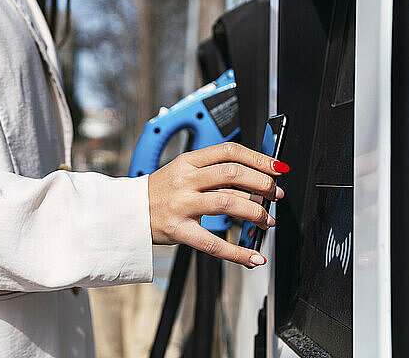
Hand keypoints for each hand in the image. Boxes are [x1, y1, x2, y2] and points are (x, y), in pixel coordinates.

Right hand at [148, 142, 288, 267]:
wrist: (131, 212)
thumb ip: (213, 173)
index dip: (258, 158)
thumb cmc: (161, 192)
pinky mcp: (179, 231)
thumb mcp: (184, 172)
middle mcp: (185, 180)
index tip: (277, 168)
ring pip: (228, 203)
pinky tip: (253, 257)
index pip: (229, 151)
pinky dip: (238, 252)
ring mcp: (182, 205)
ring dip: (256, 212)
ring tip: (267, 220)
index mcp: (188, 162)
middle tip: (275, 194)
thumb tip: (254, 182)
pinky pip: (213, 243)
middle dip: (262, 184)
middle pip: (232, 174)